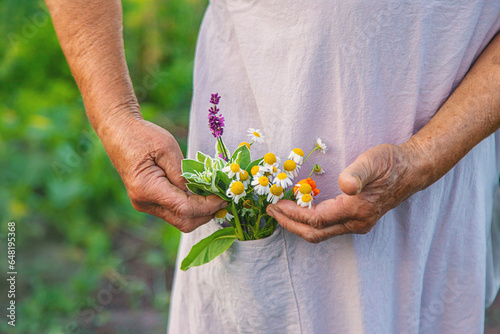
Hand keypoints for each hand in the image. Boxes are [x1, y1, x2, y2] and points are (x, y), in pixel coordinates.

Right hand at [100, 113, 226, 232]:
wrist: (118, 132)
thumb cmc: (142, 136)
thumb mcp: (167, 148)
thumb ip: (184, 173)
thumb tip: (201, 192)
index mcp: (147, 188)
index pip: (184, 208)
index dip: (207, 206)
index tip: (224, 197)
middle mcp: (144, 202)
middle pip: (183, 221)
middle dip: (206, 213)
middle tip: (223, 198)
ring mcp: (145, 204)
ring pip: (179, 220)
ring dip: (199, 212)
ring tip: (214, 195)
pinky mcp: (148, 202)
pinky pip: (173, 211)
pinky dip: (190, 207)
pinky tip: (200, 193)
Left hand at [266, 143, 426, 242]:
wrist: (412, 170)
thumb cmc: (391, 163)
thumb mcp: (373, 160)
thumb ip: (357, 173)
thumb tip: (345, 186)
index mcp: (357, 209)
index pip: (317, 220)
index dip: (294, 214)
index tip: (276, 204)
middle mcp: (357, 222)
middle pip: (316, 234)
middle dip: (290, 224)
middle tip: (271, 211)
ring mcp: (358, 224)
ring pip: (322, 233)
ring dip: (298, 225)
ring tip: (280, 212)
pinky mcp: (358, 220)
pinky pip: (328, 228)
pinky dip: (310, 223)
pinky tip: (301, 211)